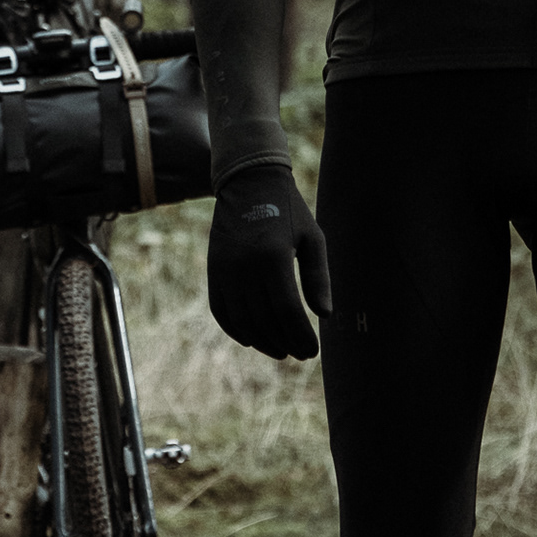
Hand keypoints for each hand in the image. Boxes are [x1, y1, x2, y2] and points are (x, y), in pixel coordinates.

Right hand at [207, 164, 331, 359]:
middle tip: (300, 353)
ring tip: (281, 350)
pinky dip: (236, 331)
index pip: (287, 312)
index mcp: (273, 258)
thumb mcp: (313, 239)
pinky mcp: (213, 271)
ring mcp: (224, 270)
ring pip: (242, 322)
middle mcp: (244, 267)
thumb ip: (318, 278)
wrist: (248, 182)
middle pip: (265, 322)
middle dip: (285, 343)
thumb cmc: (289, 210)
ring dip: (262, 342)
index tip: (312, 351)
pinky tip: (254, 339)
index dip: (300, 337)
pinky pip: (221, 311)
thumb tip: (323, 315)